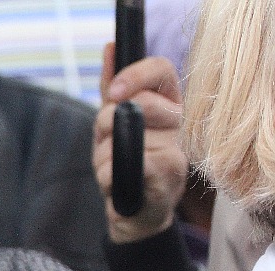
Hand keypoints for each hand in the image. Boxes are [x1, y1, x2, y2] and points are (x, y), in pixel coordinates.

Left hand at [94, 43, 187, 243]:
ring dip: (102, 158)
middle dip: (105, 123)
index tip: (112, 92)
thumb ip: (113, 89)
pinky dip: (110, 174)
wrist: (135, 214)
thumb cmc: (126, 164)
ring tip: (112, 170)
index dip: (133, 76)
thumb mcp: (114, 123)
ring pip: (121, 139)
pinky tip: (114, 181)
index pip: (161, 71)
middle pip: (133, 105)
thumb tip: (110, 49)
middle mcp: (176, 126)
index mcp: (168, 105)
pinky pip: (126, 168)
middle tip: (106, 141)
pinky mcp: (161, 182)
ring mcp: (172, 153)